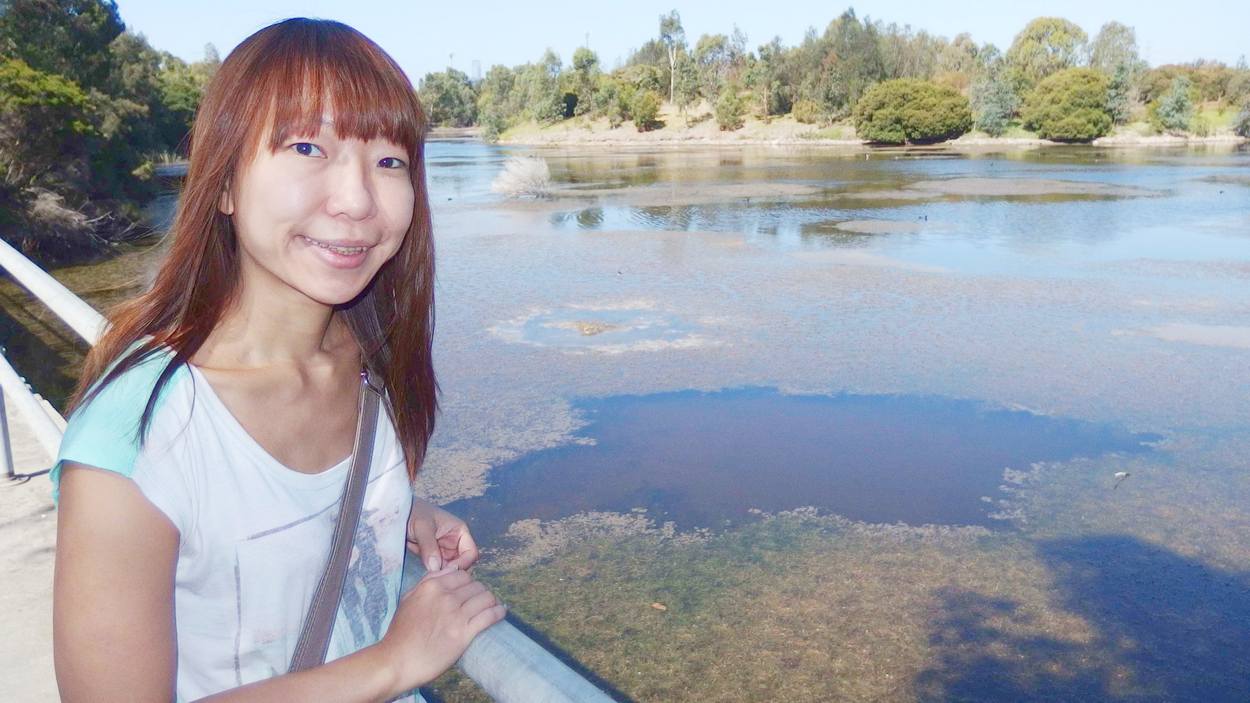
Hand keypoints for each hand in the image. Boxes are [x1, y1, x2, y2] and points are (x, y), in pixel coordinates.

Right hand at [373, 565, 505, 691]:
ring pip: (486, 598)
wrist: (396, 661)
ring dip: (491, 601)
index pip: (462, 575)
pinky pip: (489, 616)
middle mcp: (446, 597)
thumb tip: (451, 570)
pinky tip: (501, 612)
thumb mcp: (408, 599)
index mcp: (431, 586)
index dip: (468, 583)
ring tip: (492, 606)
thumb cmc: (400, 633)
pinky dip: (498, 612)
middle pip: (476, 585)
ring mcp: (456, 615)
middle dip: (480, 592)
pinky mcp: (464, 634)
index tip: (469, 591)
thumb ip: (428, 582)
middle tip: (480, 601)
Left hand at [407, 498, 478, 571]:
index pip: (471, 553)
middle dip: (451, 572)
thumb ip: (429, 546)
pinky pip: (437, 570)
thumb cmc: (412, 512)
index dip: (463, 564)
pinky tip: (425, 576)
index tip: (447, 571)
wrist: (395, 514)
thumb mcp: (421, 526)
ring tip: (429, 578)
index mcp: (459, 531)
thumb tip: (435, 567)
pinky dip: (433, 575)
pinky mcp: (432, 558)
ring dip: (441, 575)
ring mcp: (443, 551)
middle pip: (462, 564)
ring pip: (449, 569)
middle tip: (437, 578)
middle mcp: (455, 543)